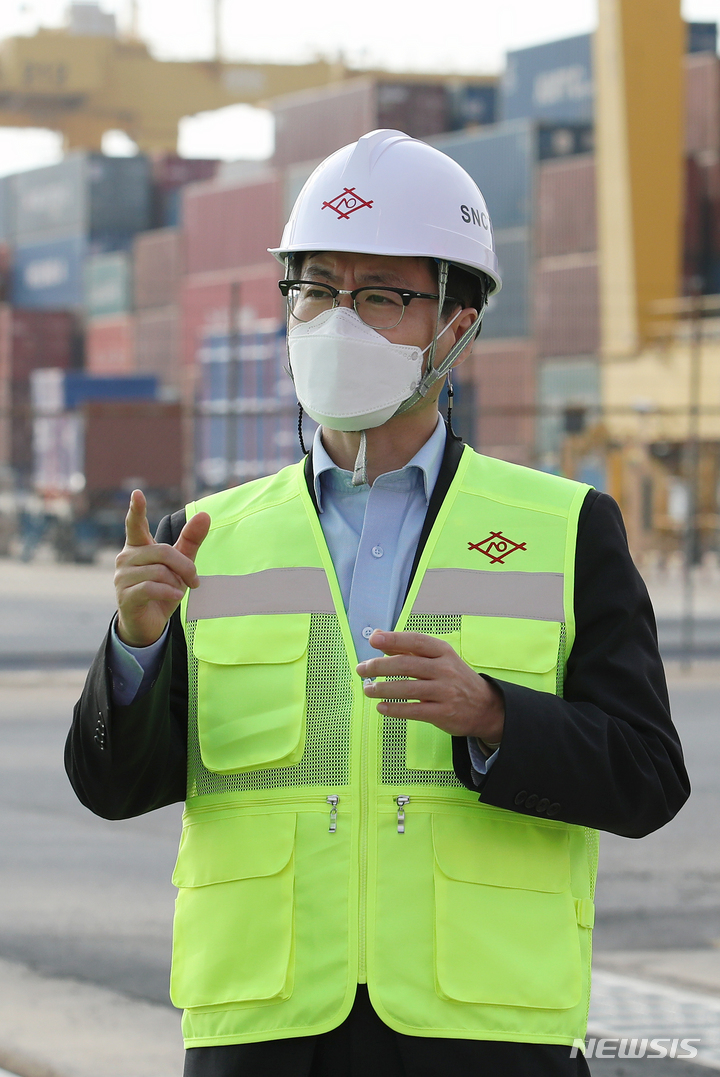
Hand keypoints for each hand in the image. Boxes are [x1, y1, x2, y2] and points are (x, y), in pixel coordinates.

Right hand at [114, 490, 210, 647]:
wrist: (149, 623)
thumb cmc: (163, 589)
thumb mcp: (180, 564)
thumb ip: (190, 540)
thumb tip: (205, 514)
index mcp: (137, 547)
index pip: (135, 525)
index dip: (137, 509)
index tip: (137, 494)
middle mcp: (126, 558)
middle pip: (163, 552)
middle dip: (184, 566)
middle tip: (195, 580)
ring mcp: (122, 577)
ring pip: (159, 571)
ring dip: (176, 583)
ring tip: (177, 591)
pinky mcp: (125, 595)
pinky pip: (152, 587)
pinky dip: (169, 592)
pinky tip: (174, 597)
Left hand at [356, 630, 504, 742]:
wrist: (485, 707)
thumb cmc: (455, 679)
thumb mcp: (439, 659)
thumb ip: (409, 648)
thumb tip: (380, 637)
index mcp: (443, 652)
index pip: (416, 641)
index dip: (393, 639)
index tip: (373, 640)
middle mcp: (445, 669)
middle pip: (406, 665)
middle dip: (379, 666)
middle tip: (362, 669)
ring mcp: (445, 692)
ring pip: (407, 688)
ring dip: (382, 689)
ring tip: (368, 689)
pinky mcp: (443, 713)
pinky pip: (414, 710)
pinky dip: (394, 709)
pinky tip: (381, 707)